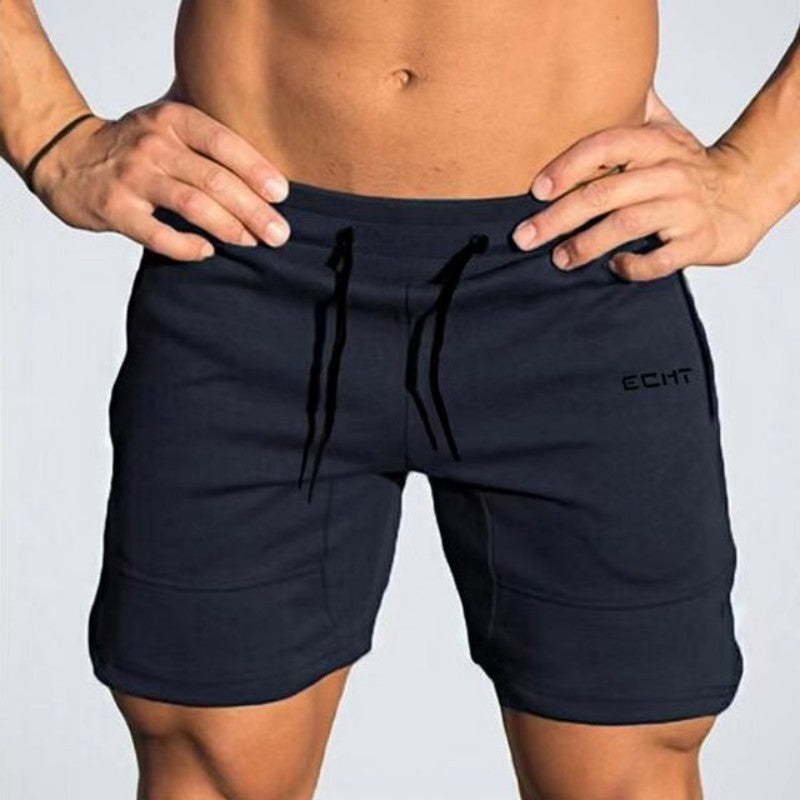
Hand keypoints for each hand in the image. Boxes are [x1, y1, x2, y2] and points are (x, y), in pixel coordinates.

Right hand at [30, 100, 291, 260]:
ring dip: (229, 227)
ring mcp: (132, 177)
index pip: (223, 142)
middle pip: (215, 179)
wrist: (66, 157)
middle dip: (254, 210)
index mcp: (172, 120)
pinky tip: (208, 252)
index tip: (282, 195)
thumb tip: (270, 176)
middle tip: (279, 233)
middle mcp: (153, 144)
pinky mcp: (115, 209)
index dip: (256, 170)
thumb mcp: (168, 126)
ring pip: (192, 204)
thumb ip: (210, 140)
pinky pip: (158, 234)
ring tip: (253, 242)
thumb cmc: (135, 147)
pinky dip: (187, 246)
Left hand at [512, 86, 763, 280]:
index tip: (536, 190)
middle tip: (525, 237)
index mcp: (657, 143)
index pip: (605, 145)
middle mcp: (671, 172)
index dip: (567, 167)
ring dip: (585, 245)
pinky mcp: (697, 242)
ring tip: (558, 259)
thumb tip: (591, 81)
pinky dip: (633, 267)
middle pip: (605, 193)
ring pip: (627, 225)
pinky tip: (614, 267)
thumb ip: (632, 109)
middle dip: (558, 218)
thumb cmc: (688, 168)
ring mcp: (685, 208)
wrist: (743, 197)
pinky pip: (660, 259)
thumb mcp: (665, 130)